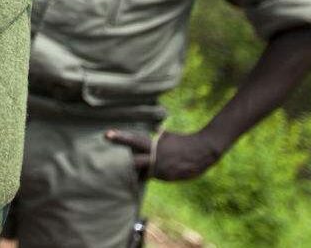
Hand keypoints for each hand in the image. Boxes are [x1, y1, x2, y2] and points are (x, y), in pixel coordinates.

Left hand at [105, 128, 223, 181]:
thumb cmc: (183, 141)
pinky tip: (145, 174)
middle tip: (108, 163)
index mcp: (154, 146)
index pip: (133, 140)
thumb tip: (152, 132)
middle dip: (122, 164)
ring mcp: (162, 171)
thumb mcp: (168, 137)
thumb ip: (156, 137)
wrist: (204, 151)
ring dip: (137, 171)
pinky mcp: (168, 178)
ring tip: (123, 170)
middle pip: (133, 162)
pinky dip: (149, 175)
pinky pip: (154, 177)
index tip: (106, 134)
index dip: (120, 138)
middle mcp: (156, 159)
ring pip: (143, 172)